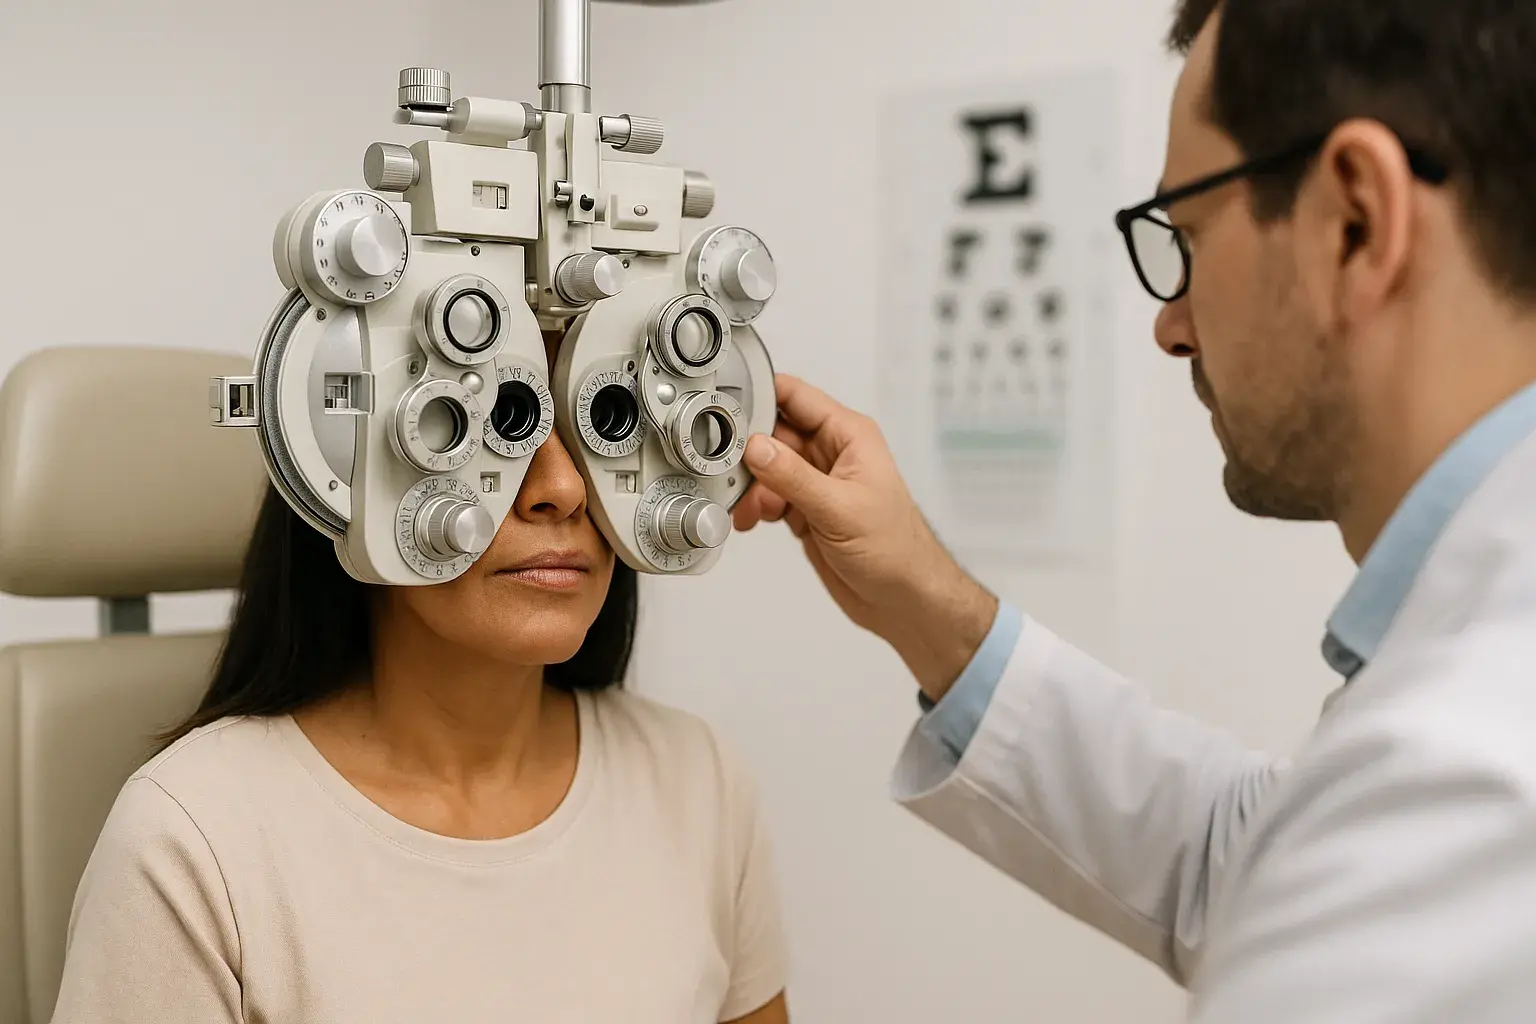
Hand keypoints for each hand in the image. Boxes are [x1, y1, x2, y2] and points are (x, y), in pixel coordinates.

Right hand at [734, 374, 997, 700]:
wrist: (903, 598)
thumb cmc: (895, 549)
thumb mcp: (839, 508)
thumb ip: (793, 477)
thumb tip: (756, 447)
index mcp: (849, 436)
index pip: (797, 397)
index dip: (761, 395)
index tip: (729, 407)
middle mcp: (831, 453)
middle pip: (774, 433)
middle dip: (749, 453)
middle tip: (732, 473)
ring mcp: (817, 482)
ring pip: (767, 467)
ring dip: (750, 486)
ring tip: (749, 508)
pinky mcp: (806, 509)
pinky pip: (769, 495)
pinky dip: (755, 506)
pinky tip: (751, 520)